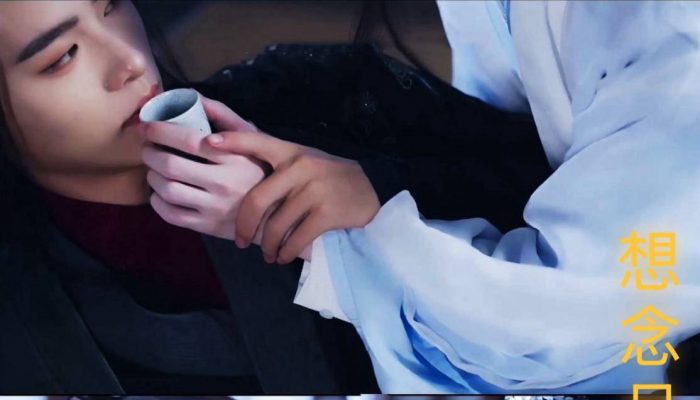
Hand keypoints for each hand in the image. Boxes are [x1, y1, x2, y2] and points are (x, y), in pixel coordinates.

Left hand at [140, 95, 264, 239]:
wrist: (279, 211)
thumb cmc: (262, 169)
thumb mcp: (252, 139)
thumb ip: (225, 116)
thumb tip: (194, 97)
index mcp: (235, 158)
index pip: (190, 140)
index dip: (162, 131)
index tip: (149, 126)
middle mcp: (224, 184)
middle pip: (171, 165)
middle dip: (150, 153)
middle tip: (148, 148)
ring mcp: (216, 208)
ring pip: (167, 190)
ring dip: (152, 177)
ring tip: (154, 170)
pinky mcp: (209, 227)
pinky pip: (172, 215)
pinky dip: (158, 202)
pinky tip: (161, 194)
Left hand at [206, 131, 380, 263]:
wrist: (374, 189)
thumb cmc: (331, 176)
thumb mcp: (305, 159)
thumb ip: (276, 160)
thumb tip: (238, 164)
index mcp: (292, 152)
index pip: (257, 141)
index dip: (232, 142)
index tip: (208, 144)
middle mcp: (301, 168)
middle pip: (257, 200)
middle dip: (244, 226)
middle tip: (240, 241)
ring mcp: (314, 191)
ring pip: (276, 226)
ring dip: (267, 246)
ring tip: (267, 254)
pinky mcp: (327, 213)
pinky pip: (295, 239)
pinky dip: (285, 252)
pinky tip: (282, 256)